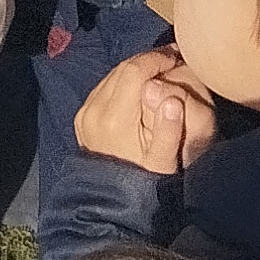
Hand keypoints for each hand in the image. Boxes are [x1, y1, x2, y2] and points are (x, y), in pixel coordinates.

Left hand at [76, 45, 219, 174]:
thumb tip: (172, 99)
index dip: (157, 58)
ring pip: (112, 75)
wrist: (112, 203)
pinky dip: (122, 82)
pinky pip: (104, 87)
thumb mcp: (164, 161)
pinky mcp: (81, 118)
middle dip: (148, 60)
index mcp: (114, 118)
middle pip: (122, 68)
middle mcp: (94, 111)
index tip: (177, 56)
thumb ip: (169, 129)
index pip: (134, 70)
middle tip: (171, 59)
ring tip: (158, 71)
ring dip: (135, 70)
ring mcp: (85, 114)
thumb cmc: (145, 180)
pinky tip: (139, 87)